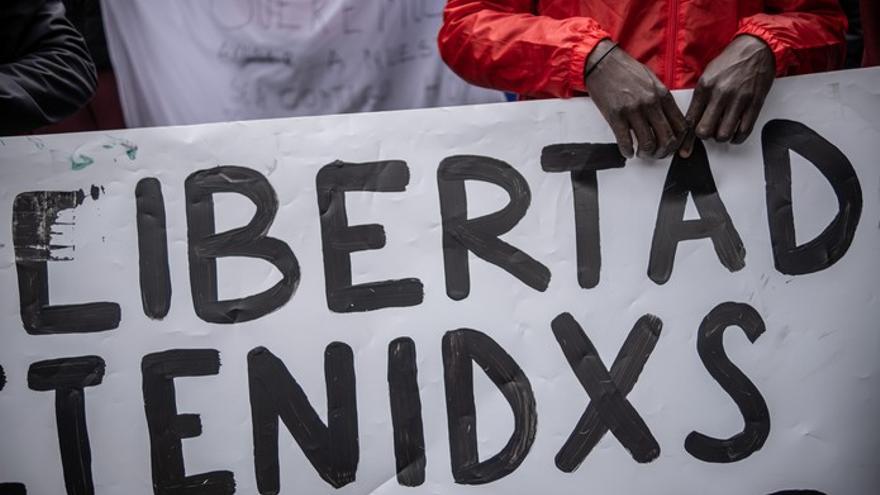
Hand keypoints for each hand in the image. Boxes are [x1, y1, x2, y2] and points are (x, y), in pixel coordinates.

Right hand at [585, 40, 686, 158]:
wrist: (602, 62)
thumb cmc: (625, 70)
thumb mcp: (651, 80)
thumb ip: (661, 99)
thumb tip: (667, 119)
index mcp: (662, 94)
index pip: (681, 125)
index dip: (679, 142)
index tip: (673, 147)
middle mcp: (650, 103)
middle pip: (667, 138)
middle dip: (664, 152)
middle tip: (657, 154)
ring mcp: (633, 110)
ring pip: (648, 143)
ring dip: (646, 154)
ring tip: (642, 153)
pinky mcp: (615, 115)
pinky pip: (625, 141)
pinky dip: (628, 151)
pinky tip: (628, 152)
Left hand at [680, 35, 774, 156]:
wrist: (756, 47)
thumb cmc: (731, 61)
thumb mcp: (708, 75)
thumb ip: (700, 97)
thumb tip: (692, 121)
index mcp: (705, 87)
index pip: (691, 120)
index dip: (686, 139)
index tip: (685, 151)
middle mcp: (720, 94)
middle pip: (705, 131)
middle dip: (706, 136)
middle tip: (709, 131)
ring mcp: (738, 99)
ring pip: (723, 134)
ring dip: (722, 137)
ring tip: (723, 130)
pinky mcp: (754, 103)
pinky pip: (744, 130)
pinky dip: (737, 137)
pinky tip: (735, 134)